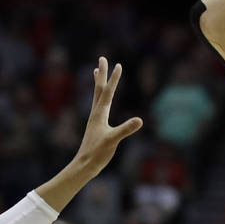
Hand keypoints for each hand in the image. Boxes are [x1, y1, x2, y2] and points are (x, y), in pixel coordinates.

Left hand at [72, 57, 142, 177]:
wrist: (84, 165)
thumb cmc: (97, 153)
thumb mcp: (113, 140)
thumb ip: (126, 129)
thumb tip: (139, 120)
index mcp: (99, 114)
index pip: (108, 92)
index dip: (114, 79)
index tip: (118, 64)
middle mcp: (95, 113)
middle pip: (99, 89)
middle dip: (102, 74)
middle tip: (102, 58)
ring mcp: (95, 119)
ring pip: (97, 96)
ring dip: (99, 83)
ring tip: (97, 72)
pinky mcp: (96, 126)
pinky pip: (98, 106)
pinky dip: (100, 98)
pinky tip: (103, 101)